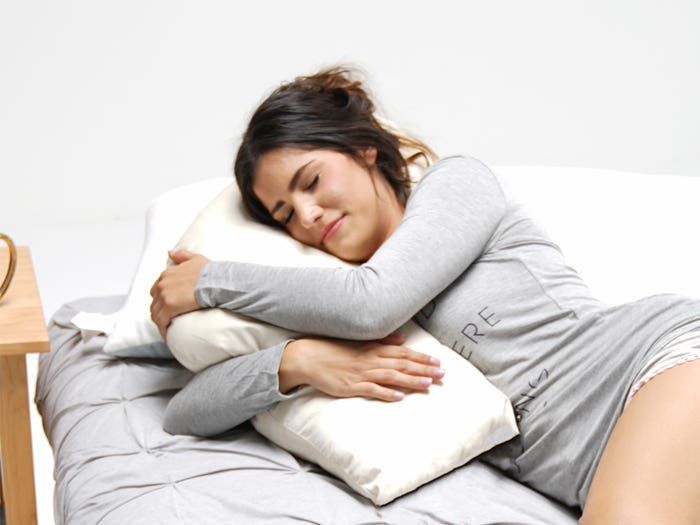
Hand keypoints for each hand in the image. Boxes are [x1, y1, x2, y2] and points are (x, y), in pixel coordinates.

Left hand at [150, 250, 209, 339]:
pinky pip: (161, 322)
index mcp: (167, 273)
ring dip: (160, 322)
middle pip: (154, 302)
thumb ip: (181, 255)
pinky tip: (167, 335)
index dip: (162, 298)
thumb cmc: (209, 272)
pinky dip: (163, 329)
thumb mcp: (195, 258)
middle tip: (167, 319)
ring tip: (167, 329)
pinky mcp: (168, 308)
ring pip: (155, 313)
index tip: (168, 305)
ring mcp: (164, 296)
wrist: (214, 282)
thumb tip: (170, 253)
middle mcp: (162, 284)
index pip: (157, 289)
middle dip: (159, 310)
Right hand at [279, 332, 444, 401]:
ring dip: (410, 380)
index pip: (403, 353)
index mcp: (373, 349)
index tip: (439, 362)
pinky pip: (371, 390)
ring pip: (391, 377)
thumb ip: (382, 340)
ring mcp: (361, 373)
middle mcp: (371, 360)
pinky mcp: (351, 386)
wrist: (308, 357)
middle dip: (423, 369)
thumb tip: (402, 338)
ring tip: (428, 385)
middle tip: (443, 374)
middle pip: (402, 364)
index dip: (422, 358)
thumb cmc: (334, 349)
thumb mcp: (359, 341)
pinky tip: (399, 397)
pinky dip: (386, 393)